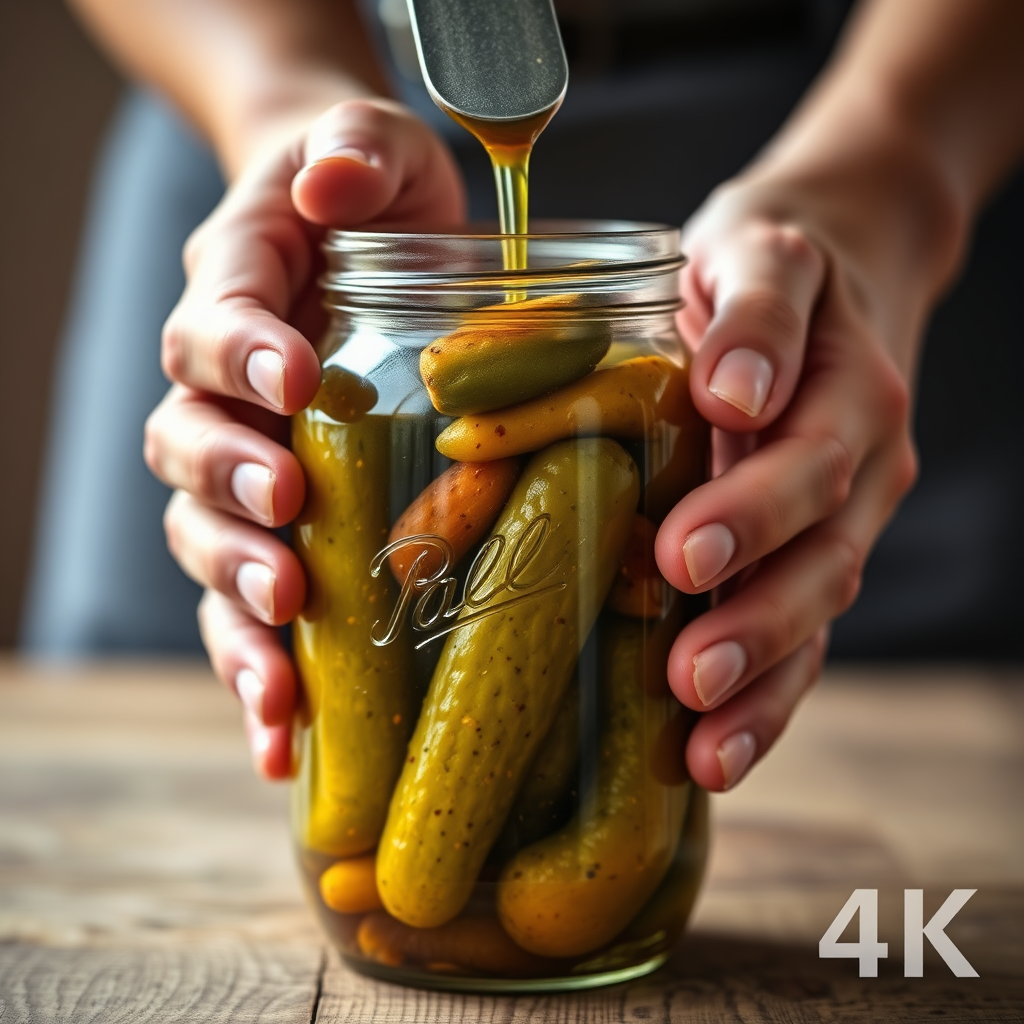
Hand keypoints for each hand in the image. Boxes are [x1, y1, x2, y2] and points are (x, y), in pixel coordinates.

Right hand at [144, 99, 464, 777]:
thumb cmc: (371, 191)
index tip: (293, 377)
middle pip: (187, 456)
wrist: (370, 229)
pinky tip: (285, 738)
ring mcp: (250, 464)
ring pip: (207, 544)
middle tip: (288, 522)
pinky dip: (263, 669)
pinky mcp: (289, 522)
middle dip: (232, 496)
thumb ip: (352, 152)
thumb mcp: (370, 146)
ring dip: (238, 606)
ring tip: (283, 671)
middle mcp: (226, 392)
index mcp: (238, 296)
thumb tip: (334, 182)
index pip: (211, 332)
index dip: (239, 358)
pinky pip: (254, 602)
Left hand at [655, 165, 929, 791]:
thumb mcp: (762, 251)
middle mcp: (860, 466)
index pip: (810, 460)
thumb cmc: (773, 265)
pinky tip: (712, 751)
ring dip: (764, 688)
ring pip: (817, 615)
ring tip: (704, 751)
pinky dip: (764, 697)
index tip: (684, 555)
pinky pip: (801, 633)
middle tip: (688, 676)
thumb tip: (732, 389)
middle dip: (756, 623)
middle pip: (822, 557)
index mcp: (847, 390)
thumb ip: (756, 311)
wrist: (836, 271)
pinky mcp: (811, 551)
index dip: (753, 512)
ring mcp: (842, 519)